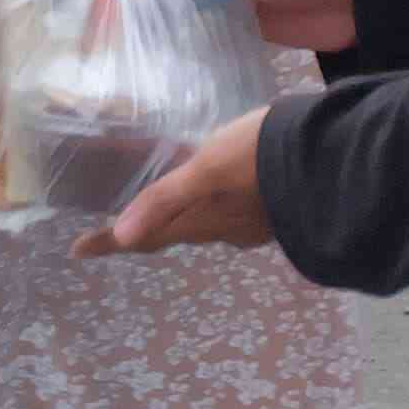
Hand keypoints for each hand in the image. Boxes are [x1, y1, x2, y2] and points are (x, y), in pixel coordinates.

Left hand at [78, 107, 272, 256]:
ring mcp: (248, 222)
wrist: (331, 160)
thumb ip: (166, 200)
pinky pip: (229, 217)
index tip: (77, 249)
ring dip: (177, 223)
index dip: (109, 242)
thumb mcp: (207, 170)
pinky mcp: (272, 210)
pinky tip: (220, 196)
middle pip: (170, 234)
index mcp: (198, 220)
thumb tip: (122, 235)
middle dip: (141, 232)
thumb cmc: (260, 159)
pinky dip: (210, 210)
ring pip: (202, 227)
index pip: (144, 236)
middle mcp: (220, 228)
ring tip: (163, 211)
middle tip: (115, 230)